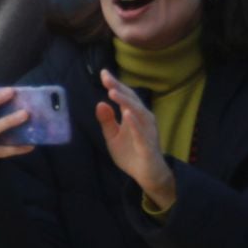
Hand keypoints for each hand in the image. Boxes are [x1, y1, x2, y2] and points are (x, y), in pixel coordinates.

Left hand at [96, 70, 177, 208]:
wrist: (146, 174)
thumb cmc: (131, 152)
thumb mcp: (112, 136)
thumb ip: (107, 121)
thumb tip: (100, 103)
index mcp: (133, 116)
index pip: (124, 96)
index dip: (114, 84)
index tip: (103, 73)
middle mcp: (143, 119)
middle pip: (131, 100)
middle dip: (119, 88)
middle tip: (106, 78)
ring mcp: (147, 131)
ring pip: (138, 112)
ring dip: (126, 102)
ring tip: (113, 92)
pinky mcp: (148, 145)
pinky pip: (142, 132)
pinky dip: (135, 122)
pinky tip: (127, 114)